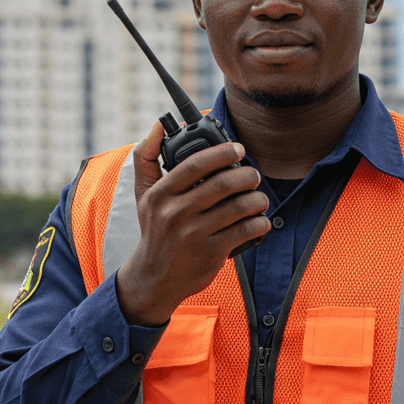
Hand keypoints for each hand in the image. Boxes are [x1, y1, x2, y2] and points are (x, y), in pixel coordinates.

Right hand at [115, 122, 270, 326]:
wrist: (155, 278)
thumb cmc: (155, 231)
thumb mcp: (143, 195)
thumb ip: (146, 158)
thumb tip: (157, 125)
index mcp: (159, 195)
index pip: (195, 164)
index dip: (222, 153)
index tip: (238, 149)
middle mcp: (174, 214)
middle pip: (222, 184)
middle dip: (247, 176)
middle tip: (253, 176)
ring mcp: (193, 235)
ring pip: (239, 207)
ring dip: (258, 199)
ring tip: (259, 198)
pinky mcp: (211, 254)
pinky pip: (246, 231)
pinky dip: (260, 222)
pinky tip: (259, 220)